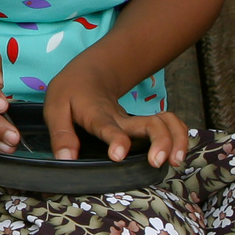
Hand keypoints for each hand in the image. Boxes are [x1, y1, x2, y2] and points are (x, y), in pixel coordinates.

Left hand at [43, 71, 189, 166]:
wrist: (88, 73)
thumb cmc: (70, 93)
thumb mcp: (55, 110)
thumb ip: (61, 135)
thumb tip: (65, 160)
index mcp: (96, 115)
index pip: (107, 127)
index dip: (115, 139)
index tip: (118, 155)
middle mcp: (121, 119)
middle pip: (150, 124)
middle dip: (160, 141)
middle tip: (157, 161)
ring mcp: (135, 121)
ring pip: (166, 123)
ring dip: (177, 140)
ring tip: (175, 161)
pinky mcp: (143, 125)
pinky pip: (169, 127)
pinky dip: (180, 138)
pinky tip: (178, 155)